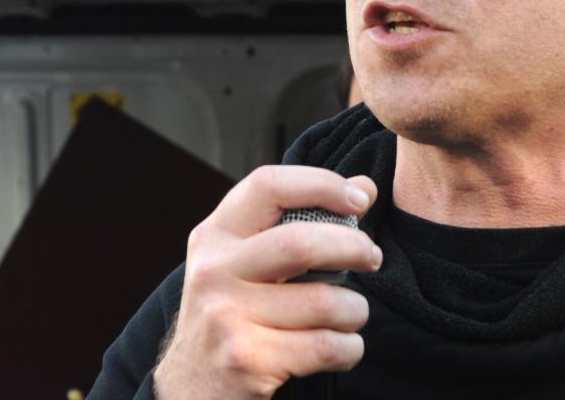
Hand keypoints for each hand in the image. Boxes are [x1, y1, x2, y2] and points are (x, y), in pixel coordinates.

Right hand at [153, 166, 380, 399]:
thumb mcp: (247, 261)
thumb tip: (365, 186)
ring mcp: (226, 316)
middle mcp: (214, 271)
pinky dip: (350, 347)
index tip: (360, 198)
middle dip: (354, 246)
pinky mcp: (247, 360)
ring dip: (355, 310)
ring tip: (351, 314)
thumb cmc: (233, 312)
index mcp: (215, 235)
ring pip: (325, 302)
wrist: (192, 386)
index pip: (269, 185)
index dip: (321, 184)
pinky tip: (343, 346)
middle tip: (372, 257)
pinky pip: (326, 346)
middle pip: (301, 243)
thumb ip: (299, 220)